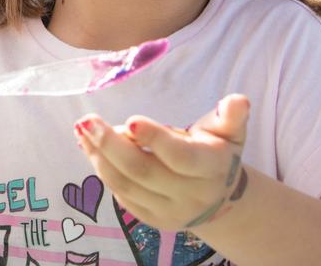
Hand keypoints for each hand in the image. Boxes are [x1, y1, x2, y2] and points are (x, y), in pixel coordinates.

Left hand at [74, 94, 249, 232]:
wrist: (217, 197)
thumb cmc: (217, 152)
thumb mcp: (230, 133)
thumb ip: (231, 117)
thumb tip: (237, 100)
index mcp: (211, 168)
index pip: (180, 157)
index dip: (155, 139)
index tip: (131, 119)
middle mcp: (191, 195)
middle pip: (144, 171)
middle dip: (111, 145)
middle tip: (87, 121)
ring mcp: (170, 211)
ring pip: (126, 185)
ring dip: (99, 157)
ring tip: (82, 130)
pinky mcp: (152, 219)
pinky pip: (121, 195)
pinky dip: (102, 170)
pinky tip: (90, 147)